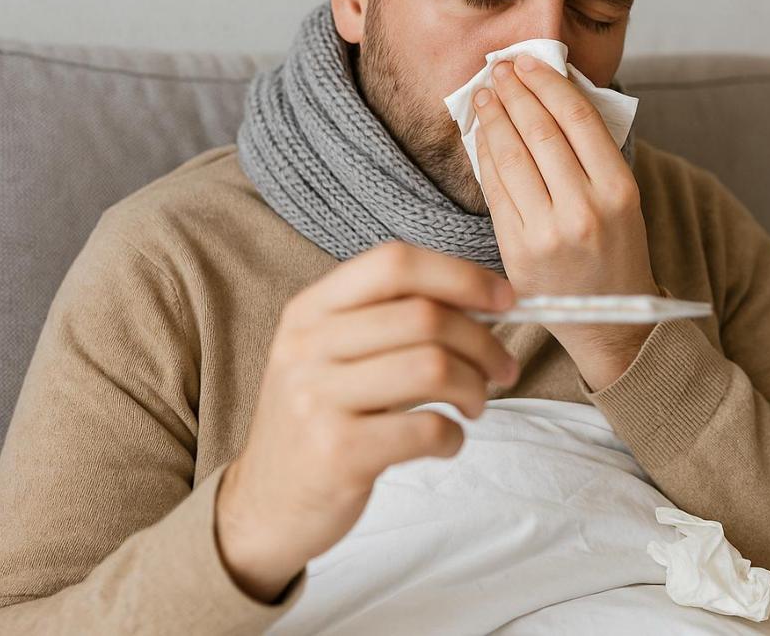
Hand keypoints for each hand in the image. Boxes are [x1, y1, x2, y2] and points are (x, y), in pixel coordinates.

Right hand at [215, 241, 518, 602]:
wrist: (265, 505)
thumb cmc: (321, 420)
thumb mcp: (331, 354)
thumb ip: (390, 320)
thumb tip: (486, 301)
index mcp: (310, 309)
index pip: (394, 263)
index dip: (460, 276)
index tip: (504, 299)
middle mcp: (307, 345)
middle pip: (426, 317)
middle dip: (484, 342)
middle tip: (502, 369)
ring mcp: (317, 398)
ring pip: (433, 367)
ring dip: (475, 387)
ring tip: (474, 405)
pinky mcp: (336, 453)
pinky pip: (426, 428)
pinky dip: (454, 436)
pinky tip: (446, 442)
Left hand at [472, 55, 657, 387]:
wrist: (611, 321)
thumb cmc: (617, 249)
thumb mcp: (624, 199)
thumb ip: (592, 151)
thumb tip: (551, 92)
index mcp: (619, 190)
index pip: (577, 118)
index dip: (547, 82)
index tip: (527, 61)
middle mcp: (585, 209)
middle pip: (540, 132)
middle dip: (515, 93)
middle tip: (499, 68)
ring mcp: (547, 232)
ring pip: (511, 157)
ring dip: (494, 118)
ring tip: (486, 95)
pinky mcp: (517, 251)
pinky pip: (495, 190)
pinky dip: (485, 156)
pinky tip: (482, 135)